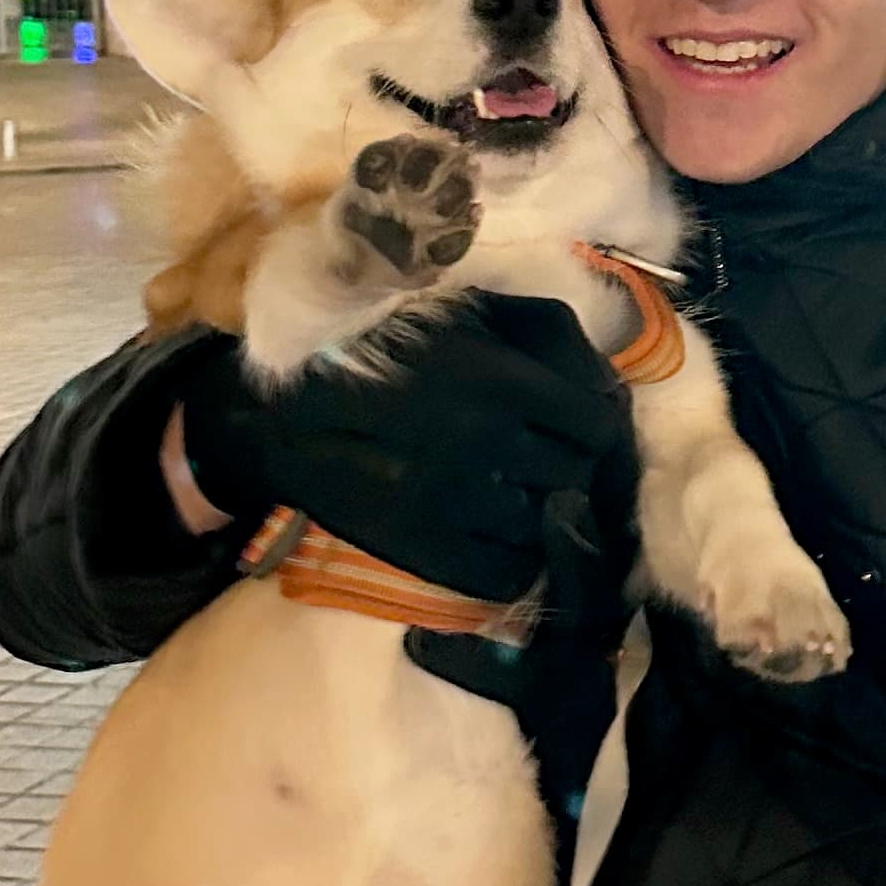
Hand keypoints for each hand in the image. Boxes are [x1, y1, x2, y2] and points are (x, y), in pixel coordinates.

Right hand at [170, 296, 637, 613]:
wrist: (277, 415)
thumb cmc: (379, 351)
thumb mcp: (462, 312)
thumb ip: (542, 331)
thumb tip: (608, 376)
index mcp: (497, 378)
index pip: (597, 419)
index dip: (594, 422)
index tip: (578, 423)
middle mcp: (485, 443)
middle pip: (577, 473)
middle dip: (570, 465)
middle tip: (545, 457)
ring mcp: (456, 505)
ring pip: (545, 524)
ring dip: (539, 511)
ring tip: (511, 491)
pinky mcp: (428, 553)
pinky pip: (507, 573)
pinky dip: (510, 558)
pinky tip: (490, 532)